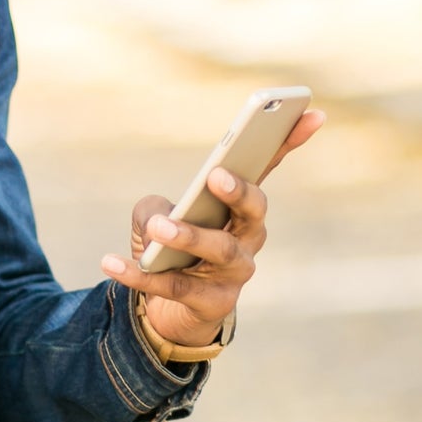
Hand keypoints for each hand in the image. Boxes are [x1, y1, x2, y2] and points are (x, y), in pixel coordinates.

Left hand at [101, 108, 324, 347]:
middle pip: (253, 211)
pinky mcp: (212, 303)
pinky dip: (139, 274)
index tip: (312, 112)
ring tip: (158, 227)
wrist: (170, 309)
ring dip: (187, 235)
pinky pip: (175, 286)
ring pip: (218, 249)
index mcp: (240, 207)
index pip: (268, 168)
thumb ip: (154, 208)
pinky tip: (110, 261)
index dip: (291, 140)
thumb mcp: (156, 217)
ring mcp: (235, 272)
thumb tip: (158, 220)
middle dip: (238, 192)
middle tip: (214, 176)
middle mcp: (247, 237)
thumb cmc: (170, 249)